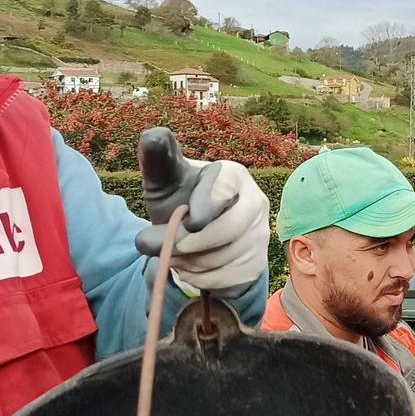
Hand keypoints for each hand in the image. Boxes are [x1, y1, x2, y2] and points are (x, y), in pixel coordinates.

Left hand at [135, 130, 268, 292]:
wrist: (190, 236)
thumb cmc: (177, 200)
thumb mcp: (163, 180)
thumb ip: (157, 158)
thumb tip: (154, 136)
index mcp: (233, 175)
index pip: (225, 191)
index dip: (203, 208)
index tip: (186, 220)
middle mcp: (256, 201)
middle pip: (230, 229)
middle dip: (189, 243)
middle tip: (164, 248)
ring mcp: (260, 234)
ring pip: (227, 257)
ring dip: (190, 262)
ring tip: (173, 256)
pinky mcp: (257, 263)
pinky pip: (230, 277)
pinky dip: (202, 279)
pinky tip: (189, 269)